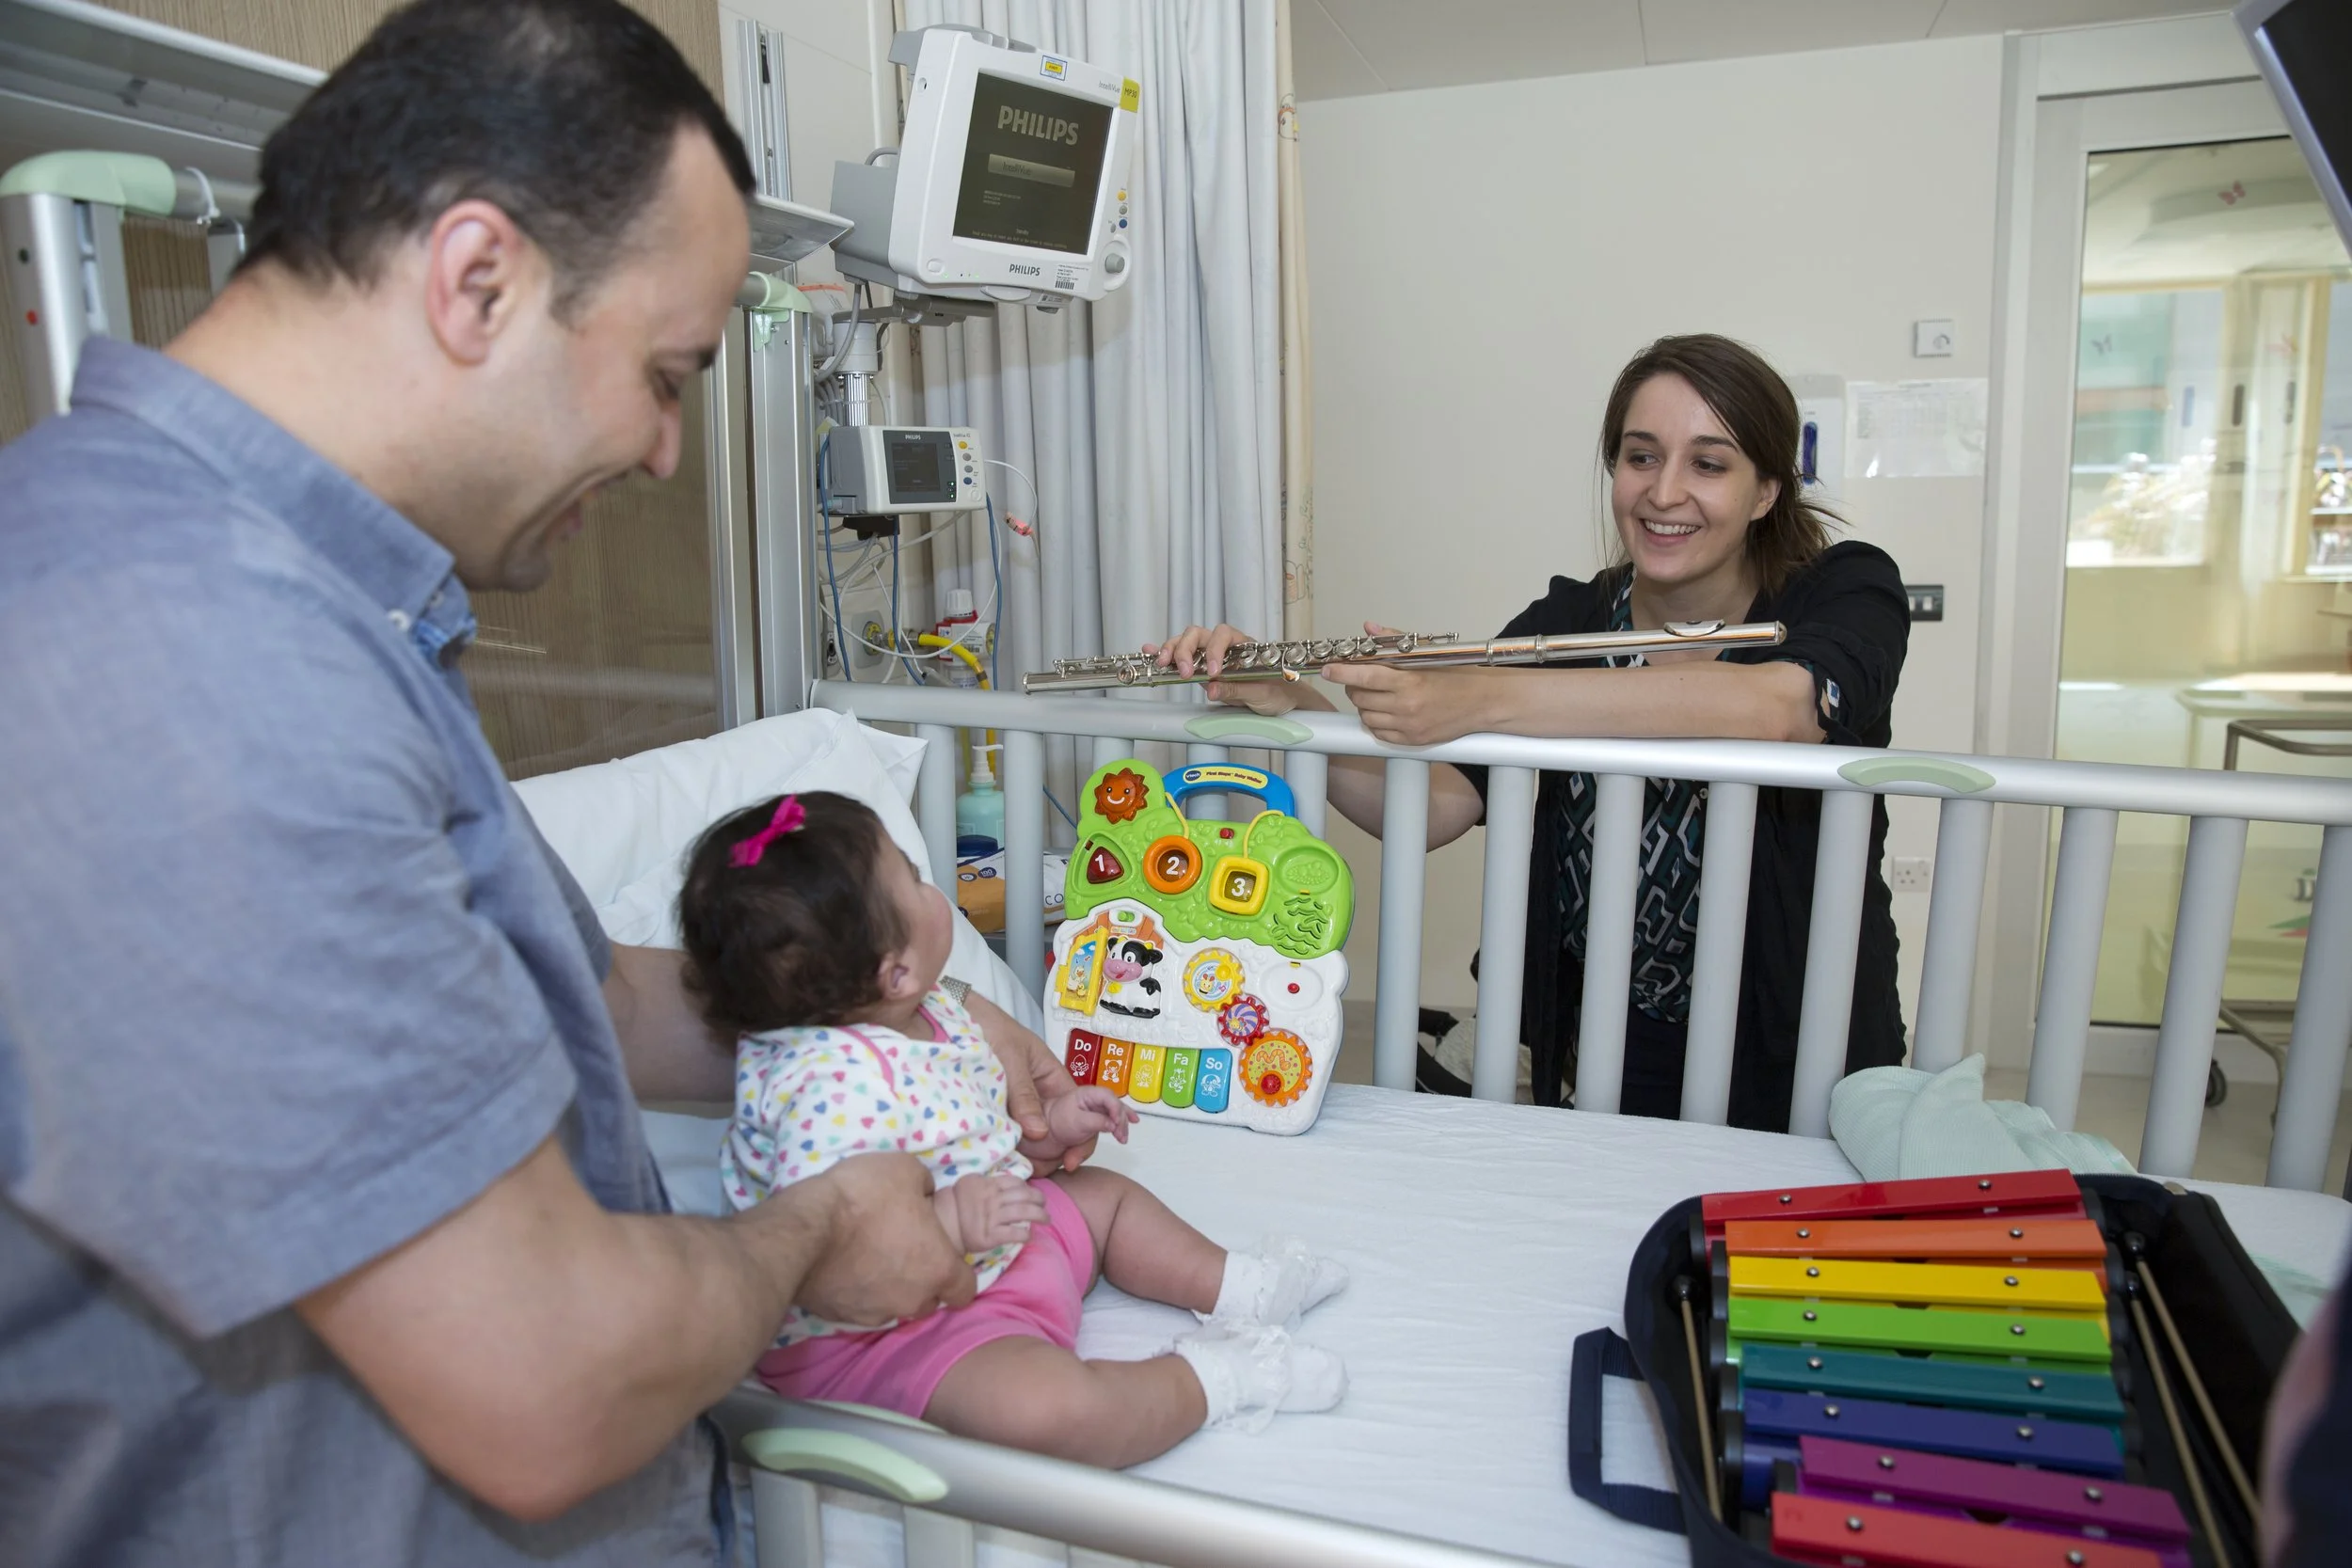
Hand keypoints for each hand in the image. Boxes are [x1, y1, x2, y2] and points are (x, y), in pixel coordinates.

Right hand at [788, 1152, 975, 1325]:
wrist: (804, 1231)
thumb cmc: (864, 1198)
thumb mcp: (904, 1170)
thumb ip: (924, 1187)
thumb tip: (923, 1196)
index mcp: (937, 1269)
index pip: (964, 1290)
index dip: (958, 1274)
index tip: (945, 1257)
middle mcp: (912, 1300)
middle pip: (929, 1300)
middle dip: (923, 1282)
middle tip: (905, 1252)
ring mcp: (876, 1313)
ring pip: (894, 1306)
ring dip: (890, 1288)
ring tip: (870, 1259)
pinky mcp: (842, 1316)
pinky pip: (861, 1307)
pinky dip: (858, 1292)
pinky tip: (845, 1268)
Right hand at [936, 1173, 1049, 1252]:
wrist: (941, 1224)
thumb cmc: (956, 1204)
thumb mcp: (970, 1184)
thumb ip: (988, 1182)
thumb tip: (1005, 1185)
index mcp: (988, 1184)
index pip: (1015, 1182)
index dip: (1027, 1188)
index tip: (1032, 1194)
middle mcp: (992, 1199)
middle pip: (1024, 1196)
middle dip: (1039, 1199)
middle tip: (1044, 1205)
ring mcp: (992, 1217)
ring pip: (1024, 1213)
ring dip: (1039, 1215)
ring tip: (1046, 1219)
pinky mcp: (990, 1235)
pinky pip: (1013, 1233)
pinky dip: (1025, 1234)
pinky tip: (1029, 1236)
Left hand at [969, 992, 1097, 1172]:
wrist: (953, 1015)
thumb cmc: (990, 1027)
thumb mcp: (1011, 1059)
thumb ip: (1024, 1095)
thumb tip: (1040, 1134)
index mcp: (1053, 1079)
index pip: (1080, 1113)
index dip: (1082, 1138)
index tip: (1071, 1160)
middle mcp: (1040, 1096)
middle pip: (1058, 1132)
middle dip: (1052, 1153)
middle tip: (1036, 1169)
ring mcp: (1018, 1106)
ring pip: (1032, 1138)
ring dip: (1029, 1154)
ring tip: (1017, 1167)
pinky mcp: (996, 1113)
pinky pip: (1008, 1135)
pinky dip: (1007, 1147)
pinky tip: (1001, 1159)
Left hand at [1045, 1085, 1133, 1147]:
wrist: (1046, 1134)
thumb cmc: (1059, 1123)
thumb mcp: (1076, 1122)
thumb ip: (1095, 1122)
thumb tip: (1114, 1125)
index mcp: (1088, 1094)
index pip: (1107, 1096)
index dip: (1115, 1108)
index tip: (1116, 1124)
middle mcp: (1095, 1099)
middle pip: (1114, 1106)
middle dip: (1121, 1120)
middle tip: (1121, 1137)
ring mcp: (1097, 1110)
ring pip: (1114, 1115)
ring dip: (1121, 1127)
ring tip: (1122, 1139)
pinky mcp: (1096, 1120)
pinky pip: (1111, 1122)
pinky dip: (1119, 1126)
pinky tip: (1130, 1126)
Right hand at [1144, 623, 1303, 715]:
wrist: (1282, 700)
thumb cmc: (1277, 691)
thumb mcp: (1261, 693)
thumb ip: (1236, 690)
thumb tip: (1211, 689)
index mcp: (1243, 644)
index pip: (1224, 635)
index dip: (1215, 650)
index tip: (1213, 672)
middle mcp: (1225, 646)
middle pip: (1199, 634)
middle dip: (1187, 650)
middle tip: (1185, 673)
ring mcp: (1211, 655)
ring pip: (1187, 642)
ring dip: (1172, 651)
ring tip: (1163, 663)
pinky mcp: (1202, 668)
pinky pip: (1182, 657)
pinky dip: (1166, 653)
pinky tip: (1151, 652)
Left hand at [1327, 659, 1504, 747]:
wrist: (1483, 702)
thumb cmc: (1456, 675)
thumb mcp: (1426, 654)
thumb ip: (1393, 642)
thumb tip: (1368, 629)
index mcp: (1409, 682)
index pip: (1364, 677)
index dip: (1342, 673)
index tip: (1328, 669)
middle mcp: (1406, 707)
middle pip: (1360, 697)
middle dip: (1355, 686)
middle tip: (1362, 678)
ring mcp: (1408, 726)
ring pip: (1366, 716)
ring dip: (1365, 704)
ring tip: (1378, 695)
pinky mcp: (1411, 741)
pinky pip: (1379, 733)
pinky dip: (1376, 722)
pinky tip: (1386, 711)